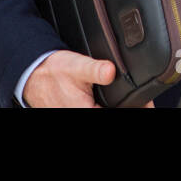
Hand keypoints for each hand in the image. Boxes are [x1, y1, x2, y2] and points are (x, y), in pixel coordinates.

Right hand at [23, 50, 153, 107]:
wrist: (33, 74)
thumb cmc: (53, 71)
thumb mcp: (76, 66)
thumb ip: (95, 69)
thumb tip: (110, 71)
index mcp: (84, 111)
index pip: (116, 112)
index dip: (133, 108)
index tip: (146, 105)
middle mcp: (80, 114)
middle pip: (113, 112)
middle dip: (128, 106)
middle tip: (143, 102)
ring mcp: (76, 114)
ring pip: (105, 111)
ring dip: (118, 105)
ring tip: (132, 101)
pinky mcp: (75, 110)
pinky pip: (95, 110)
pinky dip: (107, 104)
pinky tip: (115, 100)